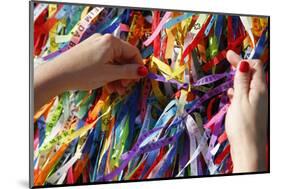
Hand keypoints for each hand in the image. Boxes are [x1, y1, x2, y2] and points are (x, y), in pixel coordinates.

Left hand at [34, 34, 147, 110]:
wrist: (56, 75)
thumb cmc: (85, 73)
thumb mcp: (109, 74)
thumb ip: (128, 72)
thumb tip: (144, 71)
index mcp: (112, 42)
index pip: (133, 52)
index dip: (138, 66)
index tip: (138, 80)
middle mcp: (104, 41)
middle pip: (123, 58)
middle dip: (125, 74)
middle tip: (125, 88)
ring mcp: (95, 46)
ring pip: (113, 62)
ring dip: (117, 77)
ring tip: (116, 91)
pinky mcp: (88, 53)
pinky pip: (104, 62)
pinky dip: (108, 74)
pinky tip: (107, 86)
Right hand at [225, 50, 267, 172]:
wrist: (249, 148)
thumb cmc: (243, 124)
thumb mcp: (240, 100)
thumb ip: (241, 81)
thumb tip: (243, 63)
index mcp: (260, 88)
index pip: (255, 66)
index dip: (242, 59)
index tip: (228, 54)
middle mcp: (261, 93)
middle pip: (252, 73)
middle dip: (240, 66)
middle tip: (227, 58)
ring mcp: (257, 102)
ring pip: (248, 84)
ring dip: (238, 79)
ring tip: (228, 78)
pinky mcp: (252, 110)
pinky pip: (245, 95)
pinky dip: (238, 92)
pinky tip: (230, 95)